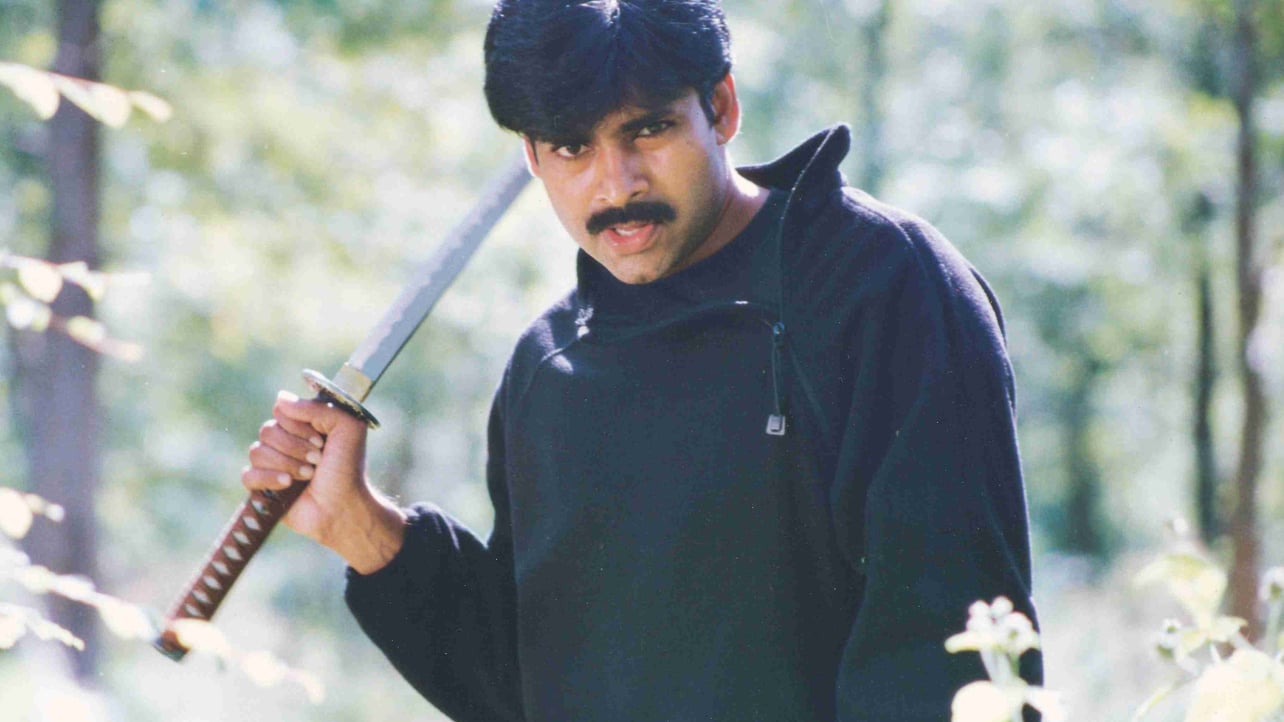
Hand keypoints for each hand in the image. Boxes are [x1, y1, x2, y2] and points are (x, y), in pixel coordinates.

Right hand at [242, 390, 405, 573]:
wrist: (343, 506)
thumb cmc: (348, 467)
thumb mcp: (348, 428)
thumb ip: (319, 408)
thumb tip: (281, 399)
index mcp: (302, 425)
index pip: (281, 410)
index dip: (298, 425)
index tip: (321, 440)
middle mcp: (284, 441)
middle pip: (267, 430)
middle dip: (295, 447)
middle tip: (318, 459)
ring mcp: (271, 463)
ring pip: (256, 451)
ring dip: (287, 463)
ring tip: (309, 475)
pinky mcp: (262, 486)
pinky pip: (247, 475)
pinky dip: (269, 478)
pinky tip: (289, 484)